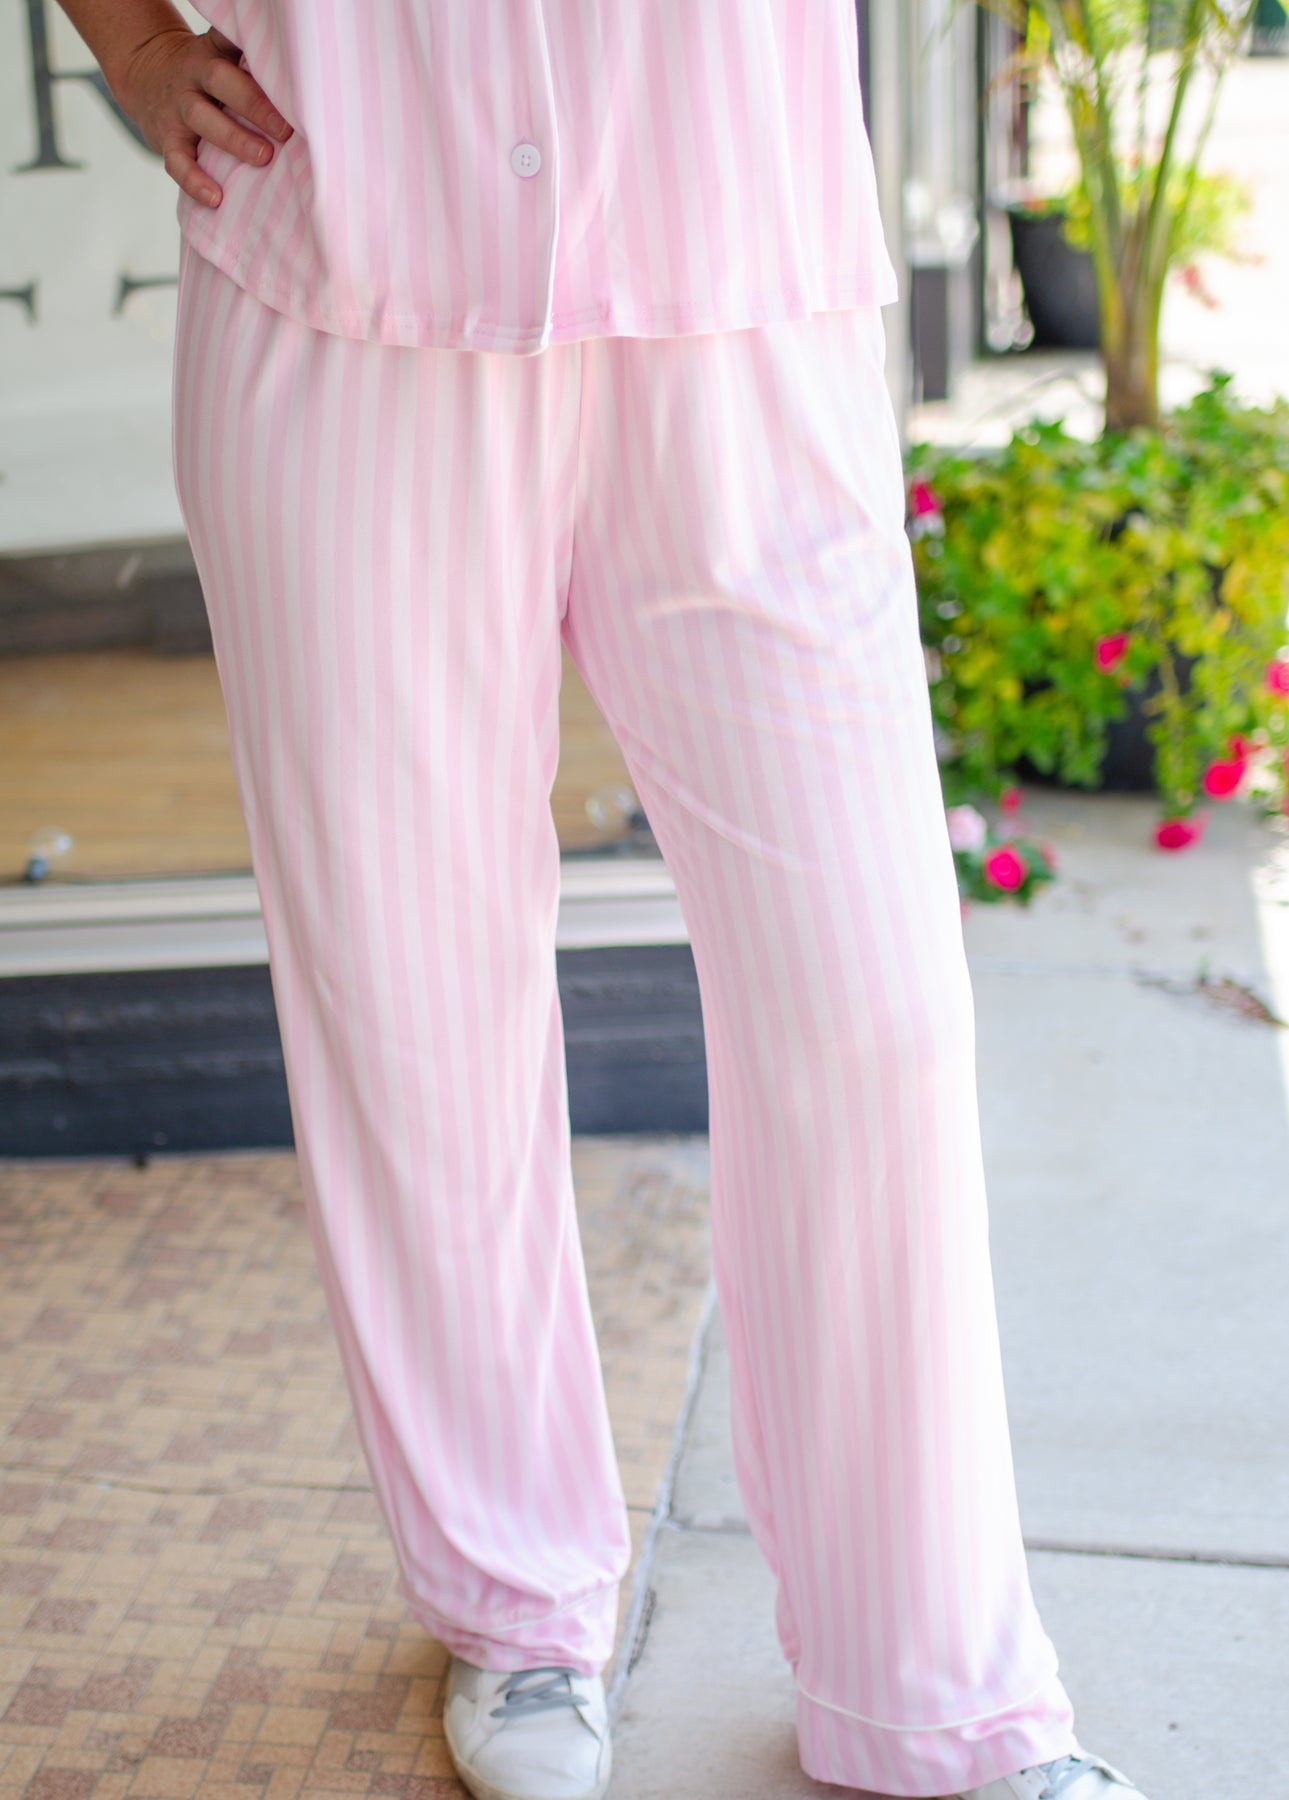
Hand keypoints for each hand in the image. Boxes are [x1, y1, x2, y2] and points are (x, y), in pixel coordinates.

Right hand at [110, 23, 292, 208]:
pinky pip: (176, 160)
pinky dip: (194, 180)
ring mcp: (178, 106)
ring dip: (233, 139)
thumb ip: (252, 61)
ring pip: (200, 117)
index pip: (231, 41)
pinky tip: (215, 198)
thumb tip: (301, 85)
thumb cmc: (205, 76)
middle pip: (219, 80)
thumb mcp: (222, 55)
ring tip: (263, 157)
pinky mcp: (166, 138)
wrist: (147, 78)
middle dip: (254, 104)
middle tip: (285, 130)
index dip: (255, 50)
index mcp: (214, 52)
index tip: (287, 71)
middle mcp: (193, 74)